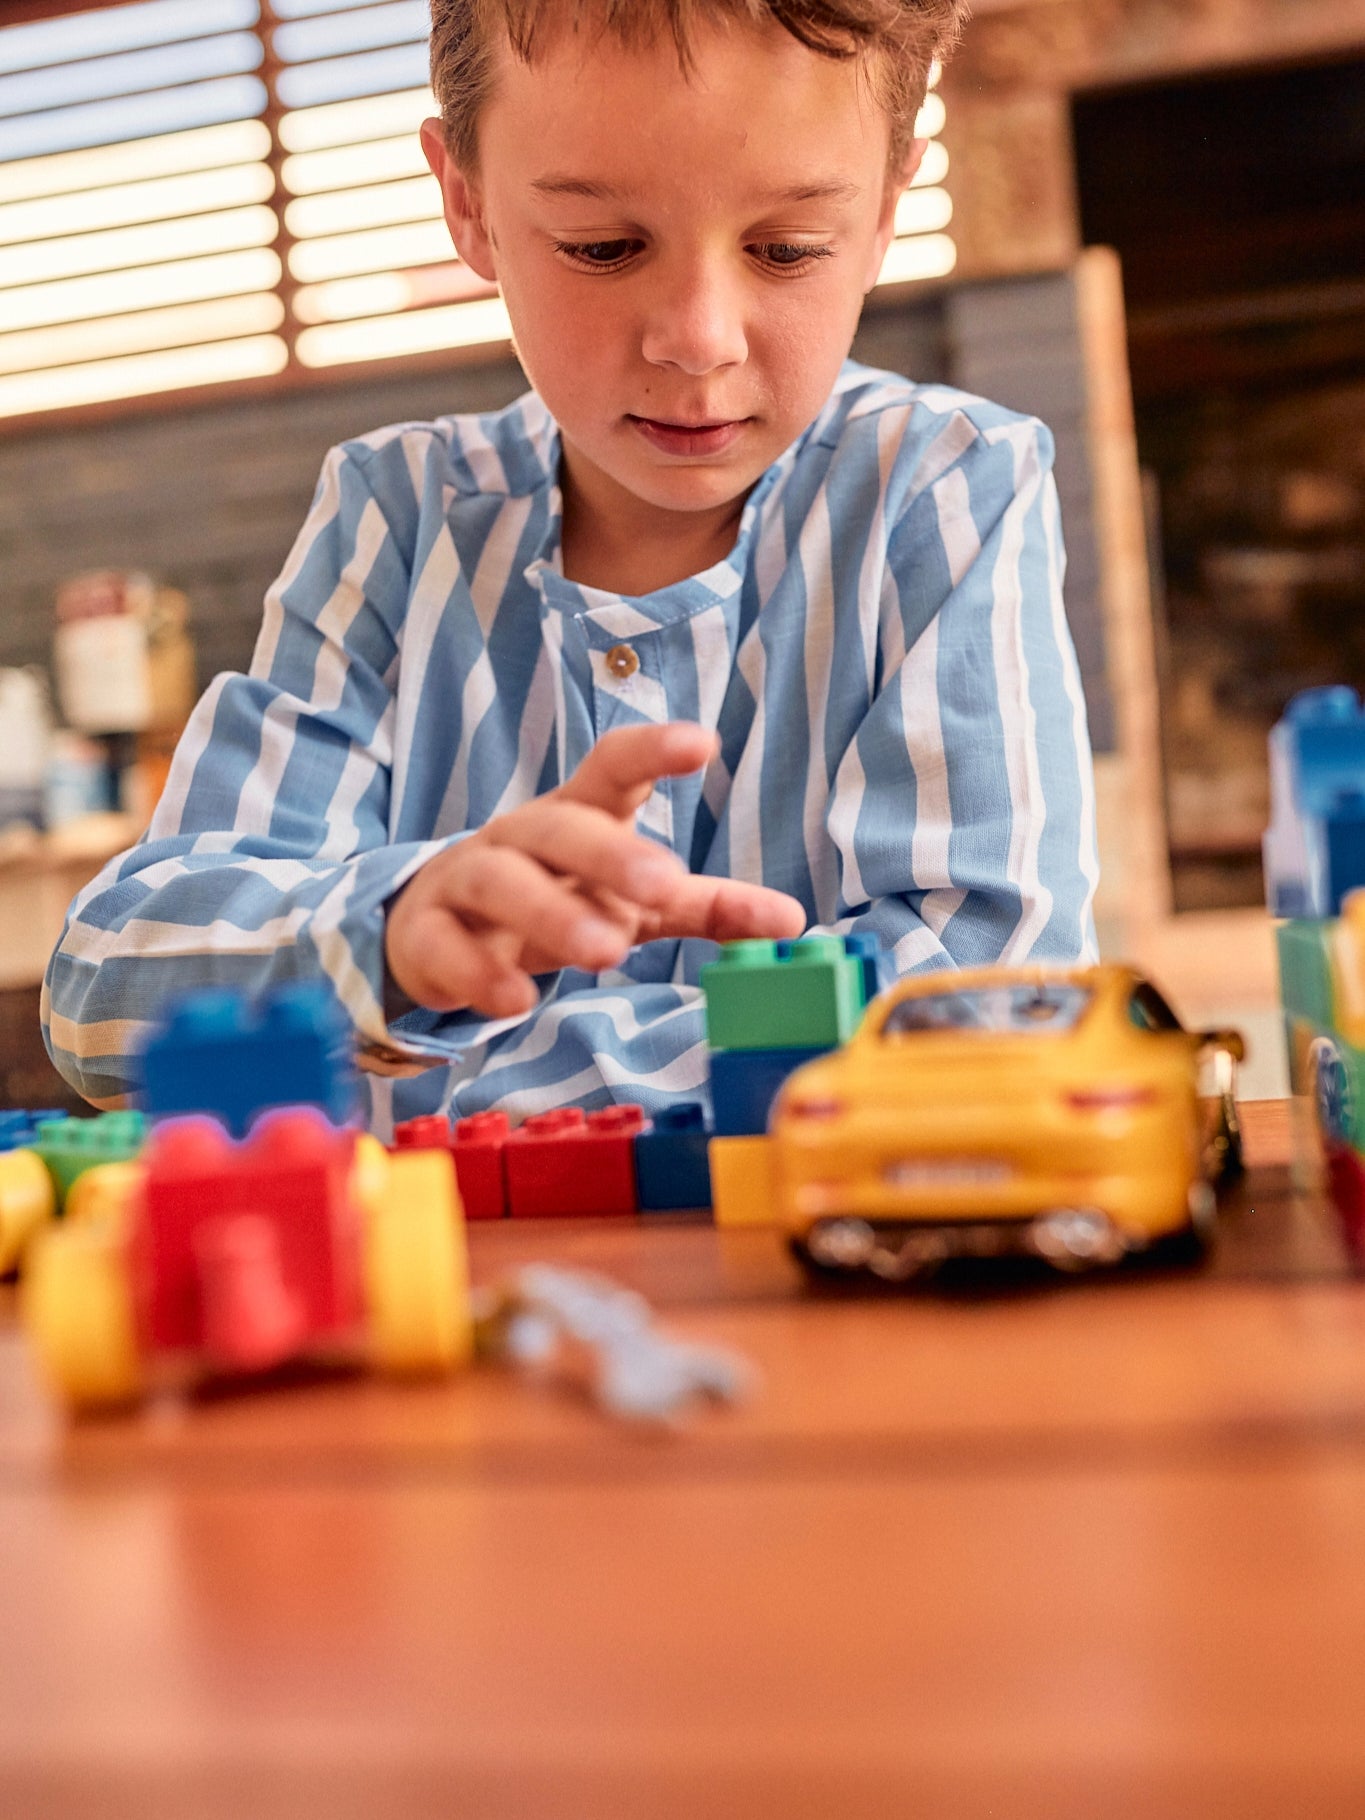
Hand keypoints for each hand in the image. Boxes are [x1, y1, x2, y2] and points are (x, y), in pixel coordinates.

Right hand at [384, 722, 805, 1016]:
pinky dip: (480, 973)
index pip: (611, 768)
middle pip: (561, 827)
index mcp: (577, 815)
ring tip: (605, 954)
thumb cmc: (553, 899)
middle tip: (664, 882)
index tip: (703, 743)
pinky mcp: (428, 935)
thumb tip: (793, 921)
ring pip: (504, 882)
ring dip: (553, 914)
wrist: (435, 931)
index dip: (652, 751)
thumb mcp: (635, 902)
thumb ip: (709, 907)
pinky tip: (514, 1001)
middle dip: (611, 853)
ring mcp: (468, 881)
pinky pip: (448, 948)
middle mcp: (521, 836)